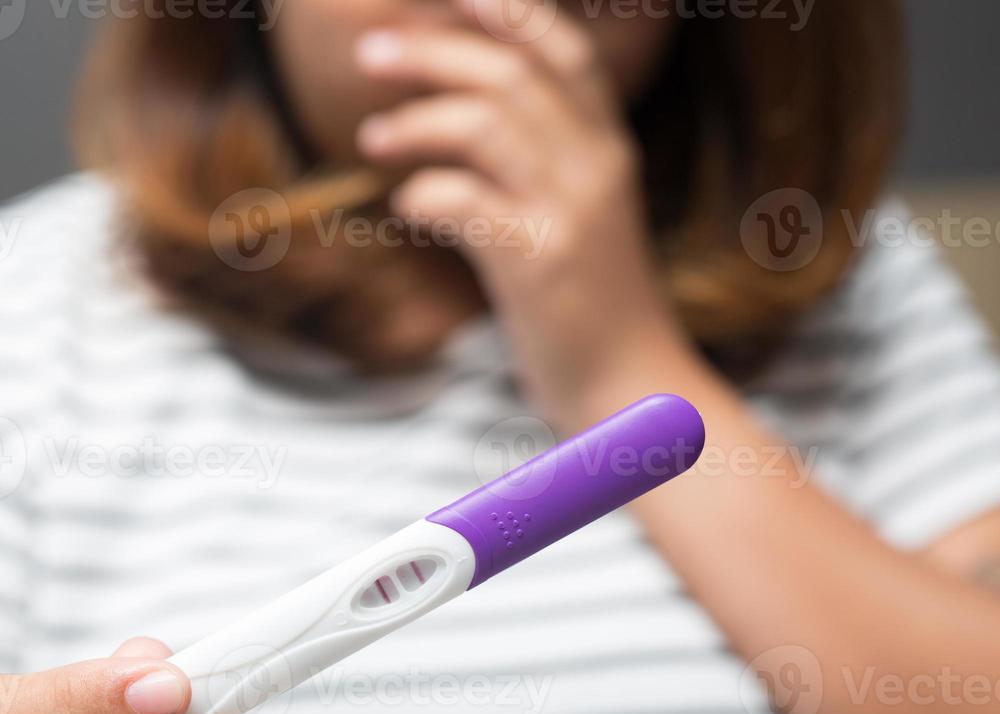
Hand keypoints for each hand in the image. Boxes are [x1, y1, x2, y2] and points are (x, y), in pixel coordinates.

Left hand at [354, 0, 685, 419]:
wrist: (630, 389)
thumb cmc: (589, 307)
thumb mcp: (581, 219)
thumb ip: (543, 166)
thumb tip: (460, 124)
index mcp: (609, 151)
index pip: (567, 54)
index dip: (512, 12)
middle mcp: (597, 168)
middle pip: (510, 74)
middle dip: (432, 51)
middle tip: (369, 53)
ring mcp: (571, 213)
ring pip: (486, 122)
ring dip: (416, 120)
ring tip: (372, 137)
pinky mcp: (539, 263)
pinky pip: (465, 199)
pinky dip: (423, 193)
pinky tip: (409, 208)